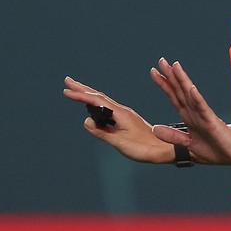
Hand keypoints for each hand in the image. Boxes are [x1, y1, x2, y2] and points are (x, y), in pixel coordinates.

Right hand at [62, 76, 181, 163]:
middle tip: (67, 81)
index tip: (66, 91)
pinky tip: (95, 106)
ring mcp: (124, 114)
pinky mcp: (126, 119)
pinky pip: (108, 107)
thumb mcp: (120, 142)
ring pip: (103, 100)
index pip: (96, 101)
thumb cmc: (144, 148)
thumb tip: (86, 121)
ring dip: (89, 94)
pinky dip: (97, 103)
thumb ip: (103, 132)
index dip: (80, 96)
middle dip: (82, 89)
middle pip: (99, 96)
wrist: (164, 149)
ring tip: (77, 91)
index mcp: (120, 114)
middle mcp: (122, 111)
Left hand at [147, 58, 230, 166]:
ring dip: (182, 81)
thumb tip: (155, 129)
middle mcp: (196, 113)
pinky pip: (203, 109)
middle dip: (170, 76)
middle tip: (161, 61)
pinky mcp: (213, 122)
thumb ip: (173, 136)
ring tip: (175, 67)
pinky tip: (191, 88)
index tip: (154, 72)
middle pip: (180, 91)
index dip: (165, 84)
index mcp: (190, 117)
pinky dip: (197, 98)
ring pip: (190, 95)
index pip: (175, 97)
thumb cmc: (217, 150)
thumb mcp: (189, 144)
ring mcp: (204, 116)